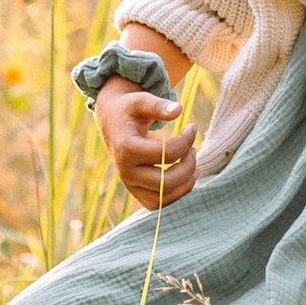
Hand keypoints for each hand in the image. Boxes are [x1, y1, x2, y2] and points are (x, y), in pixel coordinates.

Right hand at [97, 77, 195, 208]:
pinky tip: (186, 177)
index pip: (165, 154)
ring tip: (194, 166)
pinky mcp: (135, 190)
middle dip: (188, 167)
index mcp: (127, 149)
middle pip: (165, 182)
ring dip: (184, 186)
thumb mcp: (140, 100)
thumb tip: (179, 109)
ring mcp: (130, 184)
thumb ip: (158, 105)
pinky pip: (157, 203)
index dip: (186, 141)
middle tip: (194, 150)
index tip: (193, 127)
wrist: (111, 121)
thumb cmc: (128, 109)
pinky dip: (175, 195)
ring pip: (162, 199)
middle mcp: (126, 171)